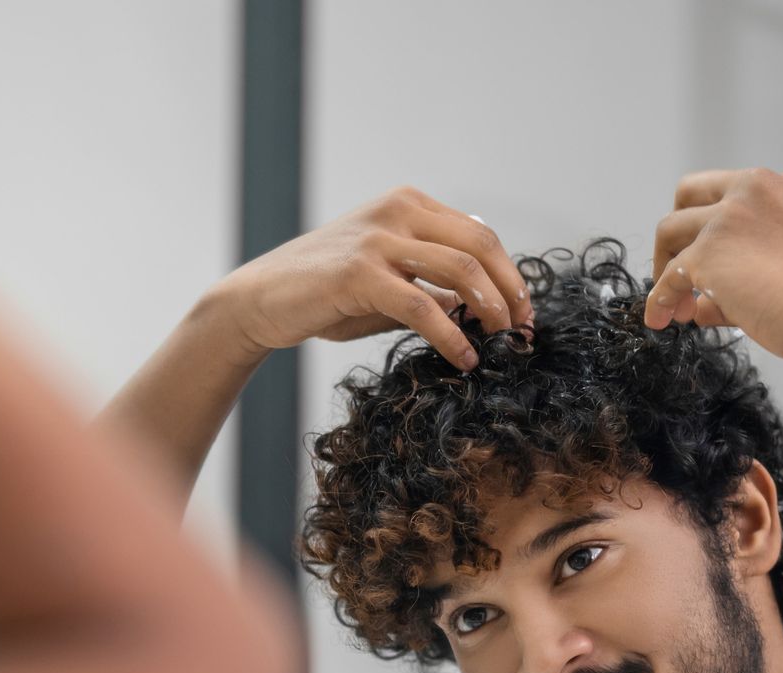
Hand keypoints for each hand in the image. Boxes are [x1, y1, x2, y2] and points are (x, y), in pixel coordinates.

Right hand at [208, 186, 533, 369]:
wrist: (260, 300)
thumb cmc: (322, 295)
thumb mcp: (385, 281)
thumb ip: (430, 284)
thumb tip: (479, 304)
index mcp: (407, 204)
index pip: (478, 234)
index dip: (510, 274)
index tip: (522, 312)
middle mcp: (397, 211)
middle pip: (480, 245)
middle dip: (511, 291)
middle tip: (522, 330)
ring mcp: (378, 239)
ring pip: (460, 270)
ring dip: (491, 310)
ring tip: (501, 344)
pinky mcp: (359, 274)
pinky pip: (423, 306)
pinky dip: (452, 336)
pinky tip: (463, 359)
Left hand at [642, 168, 782, 364]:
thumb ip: (741, 265)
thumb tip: (695, 301)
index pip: (729, 190)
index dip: (710, 224)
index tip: (708, 254)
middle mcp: (756, 188)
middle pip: (689, 192)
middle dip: (677, 230)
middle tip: (675, 267)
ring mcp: (729, 216)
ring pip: (669, 230)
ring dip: (664, 267)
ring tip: (676, 305)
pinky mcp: (707, 250)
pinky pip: (668, 275)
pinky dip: (659, 299)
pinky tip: (661, 319)